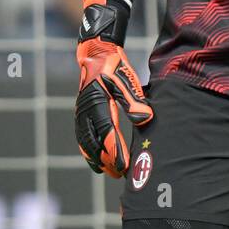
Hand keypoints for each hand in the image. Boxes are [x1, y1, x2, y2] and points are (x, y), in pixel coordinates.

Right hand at [75, 0, 152, 177]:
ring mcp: (82, 112)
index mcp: (98, 103)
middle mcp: (87, 110)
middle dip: (107, 160)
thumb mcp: (127, 80)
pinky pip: (82, 136)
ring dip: (97, 158)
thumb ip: (134, 100)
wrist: (96, 53)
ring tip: (109, 172)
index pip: (108, 133)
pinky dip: (88, 150)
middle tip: (120, 174)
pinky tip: (95, 160)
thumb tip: (146, 119)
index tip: (123, 166)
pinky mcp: (81, 113)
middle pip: (95, 142)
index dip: (115, 151)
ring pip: (86, 142)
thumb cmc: (115, 66)